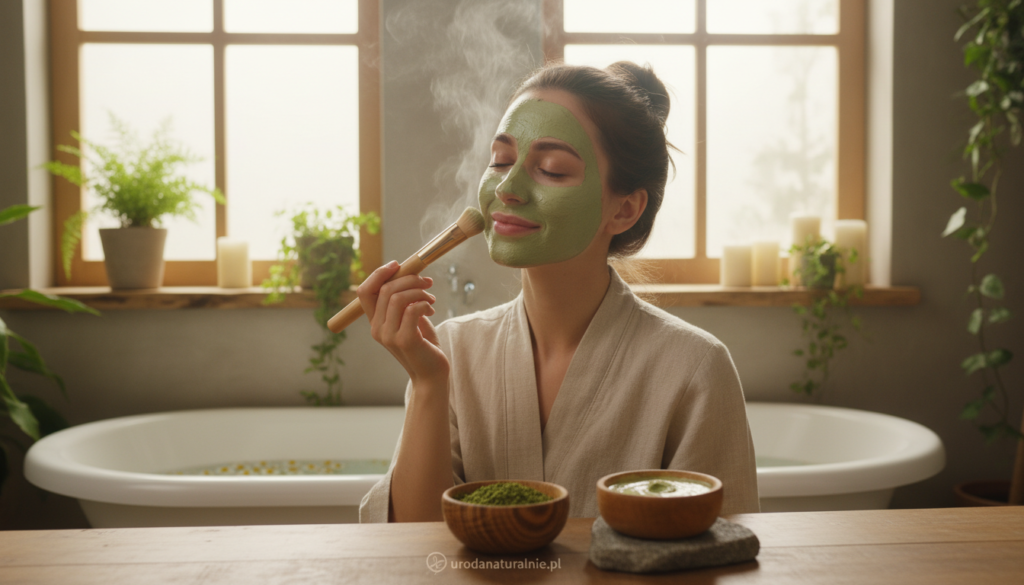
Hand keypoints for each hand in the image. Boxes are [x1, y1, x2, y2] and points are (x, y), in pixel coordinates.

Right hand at [357, 261, 449, 383]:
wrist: (432, 374)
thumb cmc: (424, 345)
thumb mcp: (411, 320)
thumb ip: (405, 302)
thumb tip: (409, 274)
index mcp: (375, 323)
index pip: (364, 291)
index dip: (379, 273)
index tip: (398, 265)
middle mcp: (377, 329)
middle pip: (384, 290)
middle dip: (409, 279)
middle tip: (427, 282)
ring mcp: (389, 336)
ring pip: (397, 298)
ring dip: (419, 291)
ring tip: (431, 298)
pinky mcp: (404, 341)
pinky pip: (412, 309)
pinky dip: (425, 303)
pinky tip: (432, 309)